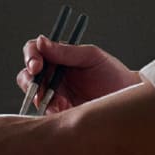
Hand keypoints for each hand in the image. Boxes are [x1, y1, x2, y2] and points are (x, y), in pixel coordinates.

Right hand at [17, 38, 140, 112]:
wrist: (128, 99)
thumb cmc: (112, 74)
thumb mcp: (91, 57)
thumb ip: (66, 51)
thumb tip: (41, 41)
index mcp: (59, 56)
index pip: (34, 50)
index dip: (31, 56)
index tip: (37, 66)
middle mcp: (52, 74)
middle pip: (27, 75)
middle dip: (30, 81)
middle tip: (42, 89)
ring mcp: (54, 94)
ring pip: (33, 95)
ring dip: (41, 98)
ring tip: (61, 102)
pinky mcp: (59, 112)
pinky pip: (45, 113)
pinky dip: (50, 112)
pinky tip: (64, 111)